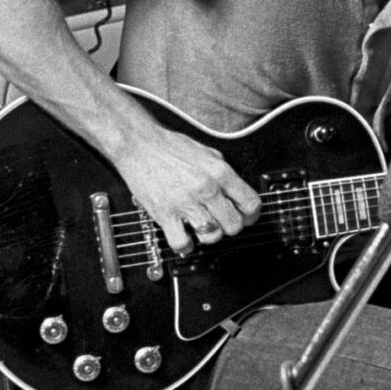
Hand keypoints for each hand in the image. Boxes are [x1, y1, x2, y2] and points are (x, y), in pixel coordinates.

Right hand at [114, 125, 261, 254]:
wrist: (138, 144)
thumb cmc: (170, 147)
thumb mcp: (208, 152)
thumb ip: (224, 173)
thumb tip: (237, 192)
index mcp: (220, 172)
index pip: (251, 204)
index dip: (251, 215)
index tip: (246, 217)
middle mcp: (207, 189)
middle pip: (234, 225)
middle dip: (230, 226)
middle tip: (221, 222)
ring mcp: (186, 203)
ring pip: (212, 236)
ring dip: (208, 235)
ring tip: (202, 227)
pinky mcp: (165, 214)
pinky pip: (182, 243)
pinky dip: (185, 245)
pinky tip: (184, 236)